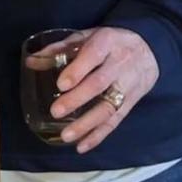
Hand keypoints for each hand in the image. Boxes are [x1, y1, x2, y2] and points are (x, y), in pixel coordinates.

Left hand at [50, 27, 158, 153]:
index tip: (61, 84)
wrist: (150, 49)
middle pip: (100, 83)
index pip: (94, 55)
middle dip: (78, 99)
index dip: (78, 70)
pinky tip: (82, 146)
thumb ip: (60, 48)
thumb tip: (31, 61)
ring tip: (66, 136)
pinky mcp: (131, 102)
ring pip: (109, 107)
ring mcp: (127, 85)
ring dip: (87, 124)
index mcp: (107, 42)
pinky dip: (99, 135)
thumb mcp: (88, 36)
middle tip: (56, 112)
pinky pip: (116, 121)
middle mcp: (120, 64)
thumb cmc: (111, 42)